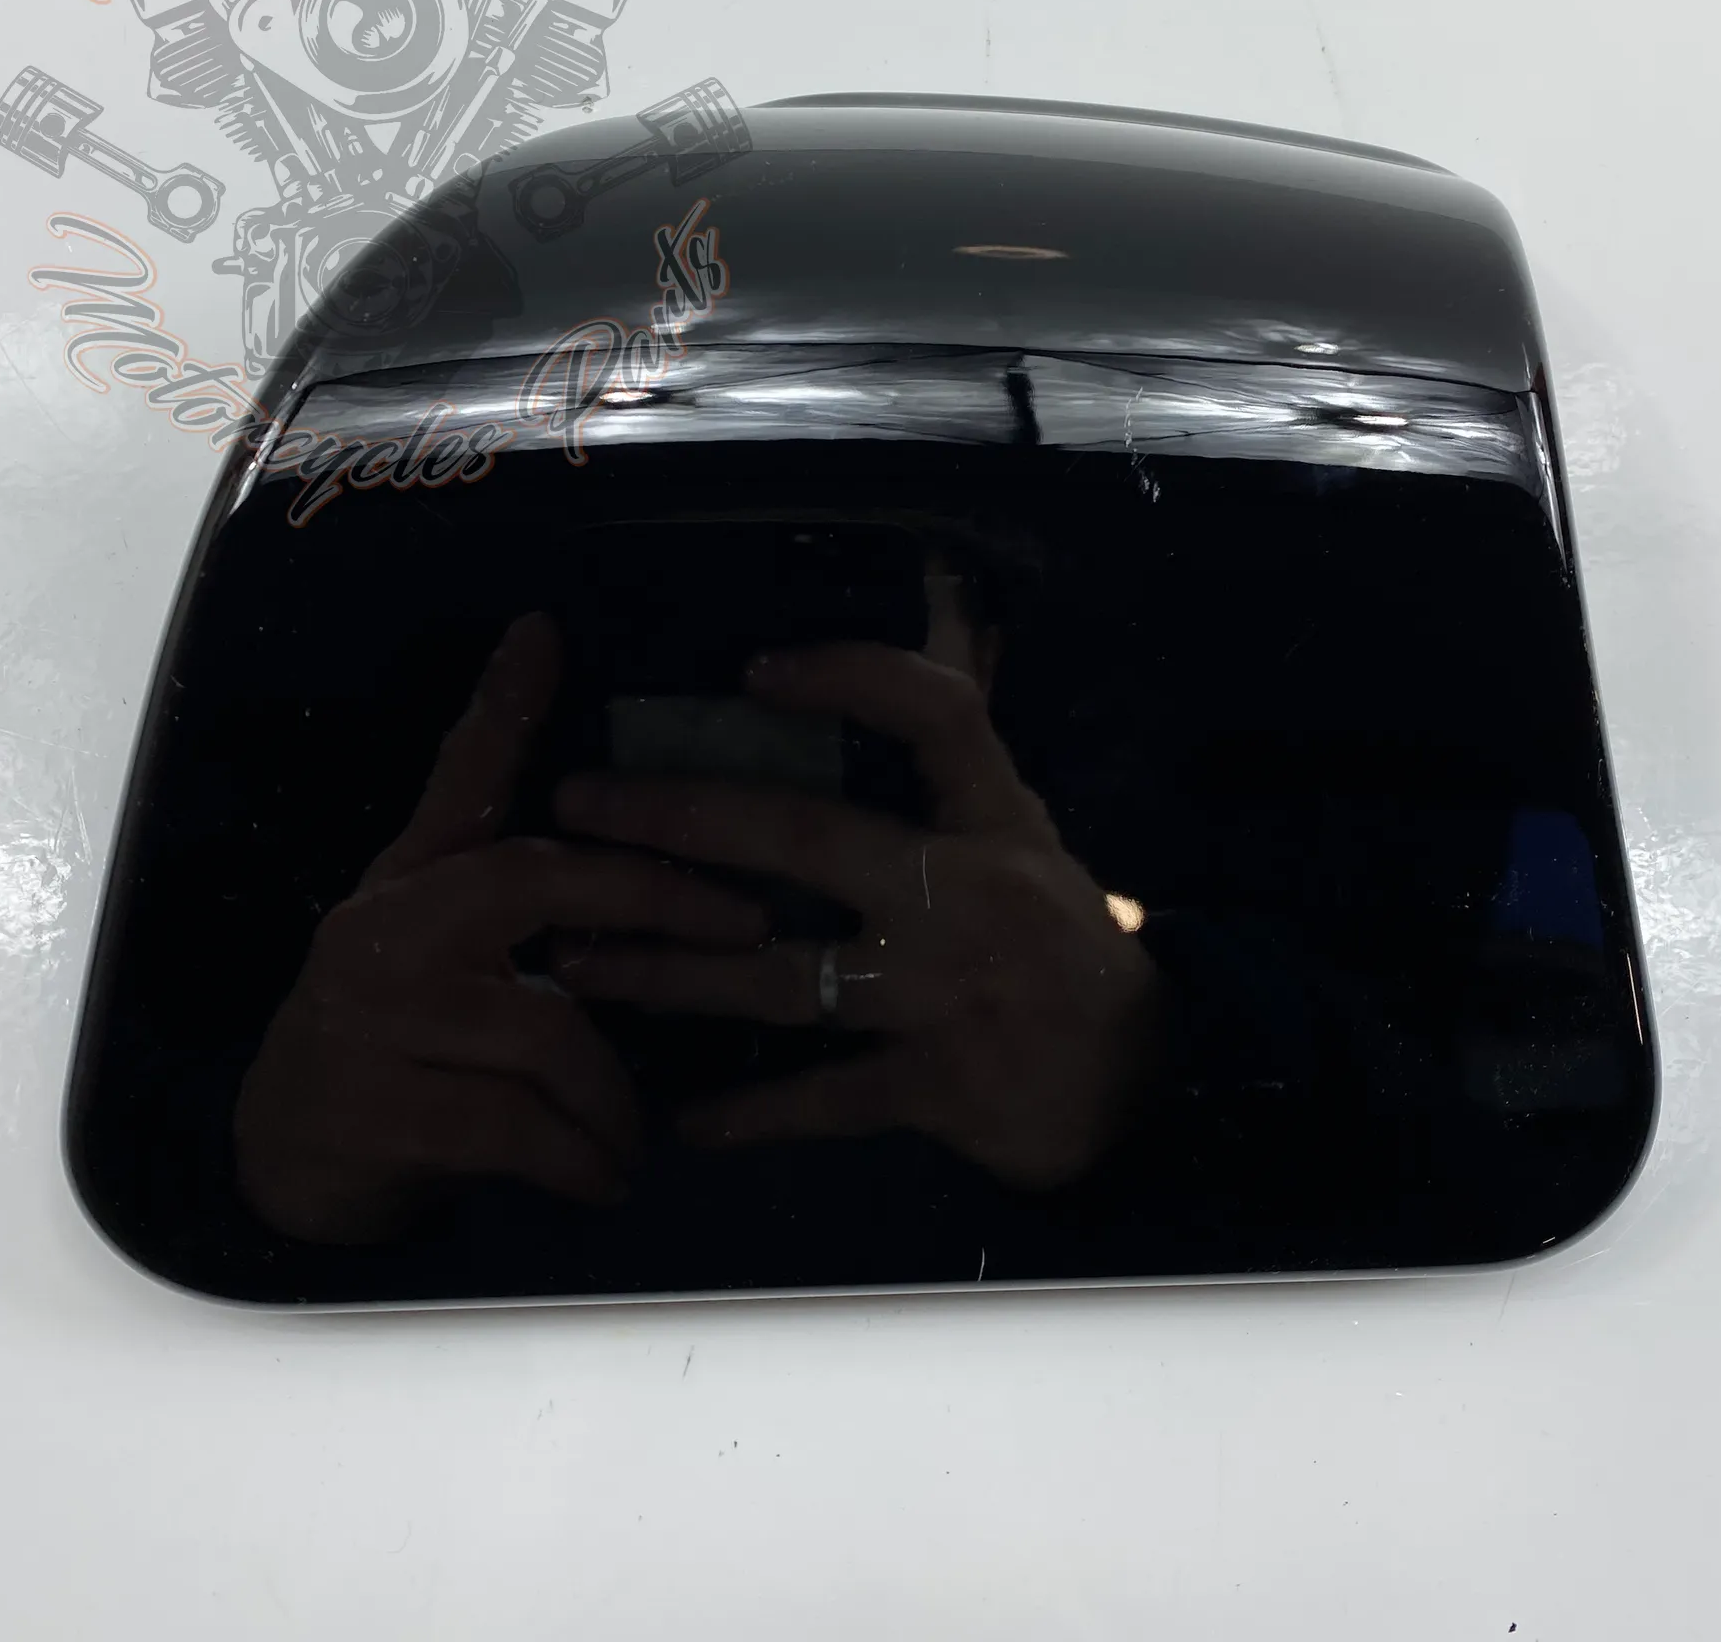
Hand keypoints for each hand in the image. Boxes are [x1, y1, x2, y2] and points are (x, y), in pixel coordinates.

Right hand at [233, 615, 766, 1242]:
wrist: (284, 1159)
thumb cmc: (395, 1032)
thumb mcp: (437, 936)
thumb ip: (498, 857)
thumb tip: (565, 741)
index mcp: (407, 883)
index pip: (460, 781)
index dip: (500, 709)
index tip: (543, 631)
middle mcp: (383, 931)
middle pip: (536, 885)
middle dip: (658, 899)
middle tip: (748, 928)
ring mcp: (376, 1018)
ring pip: (549, 1032)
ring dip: (615, 1098)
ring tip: (641, 1134)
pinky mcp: (381, 1110)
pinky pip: (519, 1128)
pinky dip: (577, 1159)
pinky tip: (602, 1179)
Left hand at [551, 643, 1161, 1189]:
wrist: (1144, 1076)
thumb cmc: (1060, 937)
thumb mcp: (1022, 832)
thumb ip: (957, 743)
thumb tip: (940, 598)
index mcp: (994, 817)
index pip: (932, 714)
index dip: (848, 678)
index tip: (752, 671)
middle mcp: (968, 890)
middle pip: (807, 836)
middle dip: (680, 819)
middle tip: (577, 806)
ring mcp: (949, 990)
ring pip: (785, 973)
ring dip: (671, 971)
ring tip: (580, 963)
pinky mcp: (940, 1084)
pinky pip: (825, 1098)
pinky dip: (752, 1113)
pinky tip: (684, 1122)